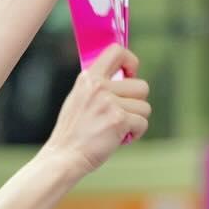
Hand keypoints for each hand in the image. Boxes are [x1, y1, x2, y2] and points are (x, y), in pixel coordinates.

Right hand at [44, 45, 150, 173]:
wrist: (64, 156)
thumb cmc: (73, 132)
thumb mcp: (78, 99)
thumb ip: (98, 86)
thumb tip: (124, 76)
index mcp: (88, 78)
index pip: (117, 51)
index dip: (131, 62)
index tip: (129, 76)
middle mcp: (99, 86)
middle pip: (141, 86)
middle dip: (137, 103)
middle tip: (122, 115)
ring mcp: (109, 102)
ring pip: (144, 107)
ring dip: (136, 120)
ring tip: (117, 129)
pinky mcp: (118, 119)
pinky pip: (142, 123)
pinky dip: (135, 134)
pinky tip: (119, 138)